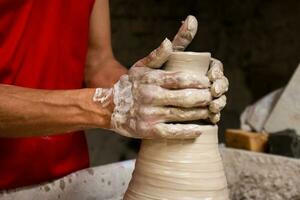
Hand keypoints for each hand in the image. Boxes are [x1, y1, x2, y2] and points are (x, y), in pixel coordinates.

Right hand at [94, 15, 227, 138]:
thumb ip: (156, 56)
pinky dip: (187, 132)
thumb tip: (168, 41)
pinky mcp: (148, 130)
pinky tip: (199, 130)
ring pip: (181, 115)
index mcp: (152, 79)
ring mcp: (150, 114)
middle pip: (185, 97)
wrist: (109, 107)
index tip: (209, 82)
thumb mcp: (139, 67)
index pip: (180, 79)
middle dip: (204, 98)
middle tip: (214, 97)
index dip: (198, 81)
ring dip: (200, 113)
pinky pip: (172, 132)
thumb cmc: (129, 85)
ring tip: (211, 111)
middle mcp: (151, 96)